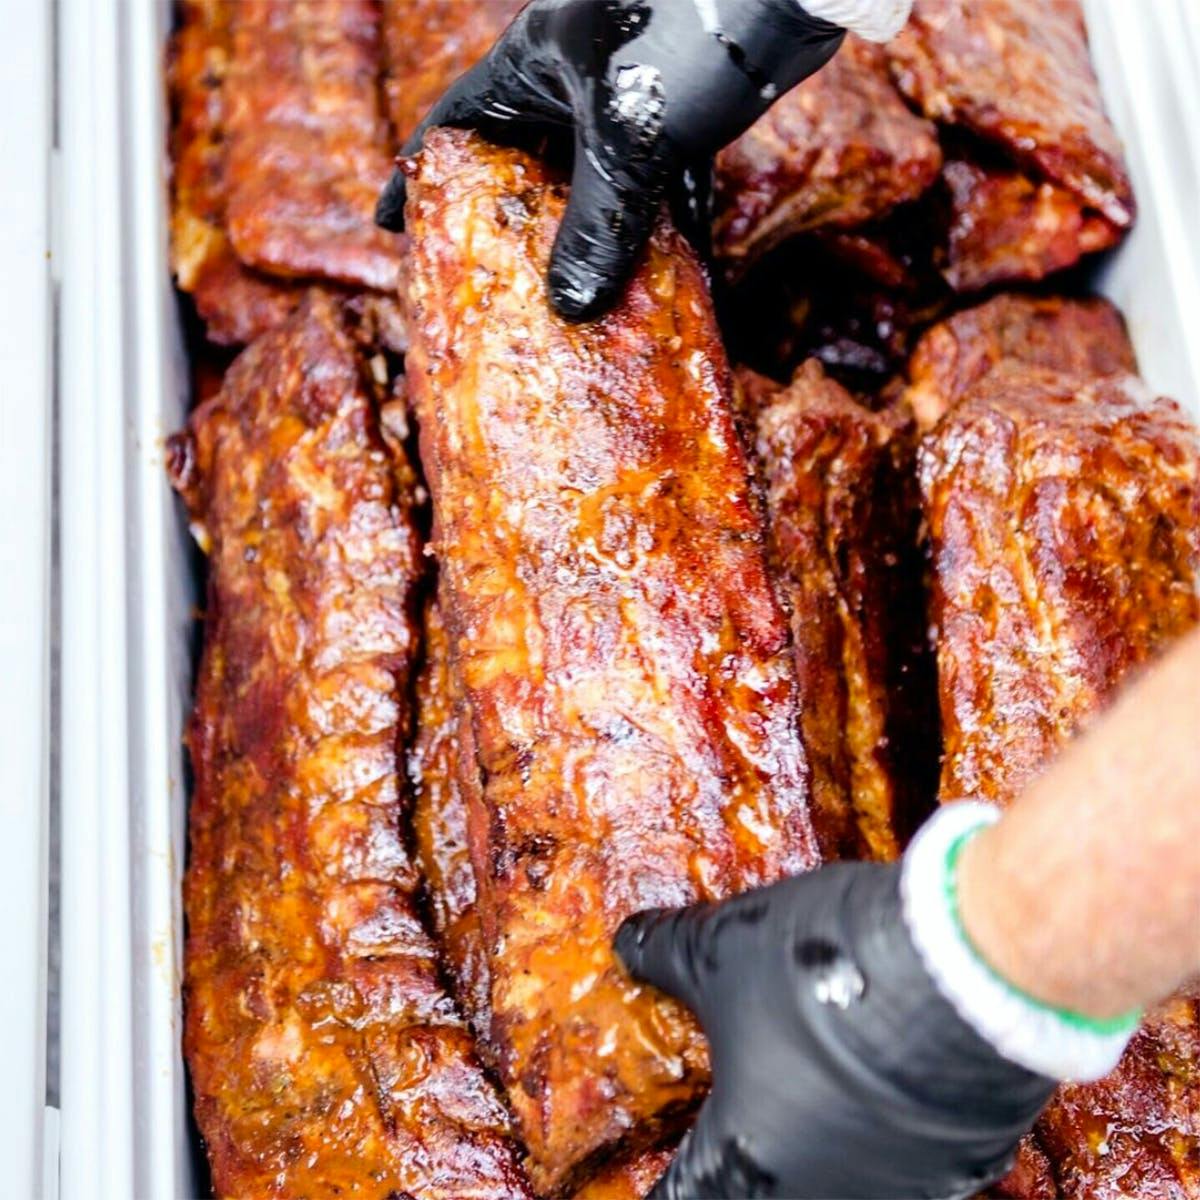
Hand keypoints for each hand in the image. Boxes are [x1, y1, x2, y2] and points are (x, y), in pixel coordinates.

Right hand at [375, 0, 845, 320]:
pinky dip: (663, 229)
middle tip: (495, 286)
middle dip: (514, 223)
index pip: (455, 121)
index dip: (421, 173)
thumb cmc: (689, 34)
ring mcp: (631, 95)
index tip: (392, 225)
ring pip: (595, 180)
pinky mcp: (685, 111)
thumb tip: (571, 308)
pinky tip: (670, 281)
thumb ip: (598, 225)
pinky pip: (660, 184)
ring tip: (574, 300)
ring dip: (592, 237)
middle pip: (526, 161)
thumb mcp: (627, 138)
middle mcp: (575, 76)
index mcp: (534, 61)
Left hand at [615, 863, 1054, 1199]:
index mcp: (746, 1166)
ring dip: (815, 1154)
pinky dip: (878, 1140)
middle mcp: (822, 1199)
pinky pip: (902, 1170)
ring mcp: (902, 1191)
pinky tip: (878, 1089)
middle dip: (736, 1168)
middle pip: (754, 1198)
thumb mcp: (719, 950)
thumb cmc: (819, 972)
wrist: (965, 970)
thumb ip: (663, 954)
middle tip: (732, 1125)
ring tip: (807, 1094)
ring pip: (840, 1186)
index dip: (660, 1186)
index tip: (655, 1170)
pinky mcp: (963, 1169)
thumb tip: (625, 942)